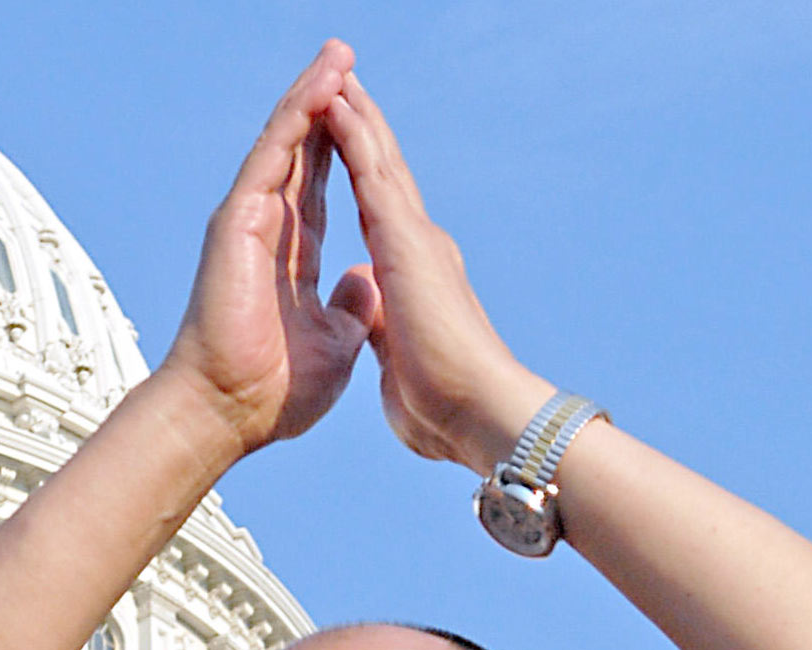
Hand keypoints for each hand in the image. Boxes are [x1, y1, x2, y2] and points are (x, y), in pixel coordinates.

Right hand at [158, 42, 377, 455]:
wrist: (229, 413)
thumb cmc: (274, 391)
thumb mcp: (334, 341)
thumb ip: (349, 305)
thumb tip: (366, 279)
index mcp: (293, 258)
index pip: (323, 190)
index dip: (344, 151)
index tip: (366, 116)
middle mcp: (270, 231)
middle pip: (304, 153)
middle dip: (328, 107)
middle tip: (347, 59)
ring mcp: (252, 221)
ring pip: (288, 143)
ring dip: (313, 96)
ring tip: (339, 56)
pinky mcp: (240, 220)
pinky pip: (274, 156)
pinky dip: (298, 119)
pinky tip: (320, 86)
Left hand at [324, 72, 555, 475]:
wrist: (478, 413)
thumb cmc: (444, 408)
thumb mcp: (397, 359)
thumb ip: (382, 327)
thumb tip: (367, 314)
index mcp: (414, 275)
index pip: (379, 212)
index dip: (360, 176)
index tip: (341, 146)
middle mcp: (420, 246)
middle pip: (382, 172)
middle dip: (360, 130)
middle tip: (342, 86)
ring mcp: (416, 237)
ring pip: (378, 158)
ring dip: (355, 115)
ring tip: (334, 75)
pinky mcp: (406, 239)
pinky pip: (371, 170)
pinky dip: (352, 133)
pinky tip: (333, 101)